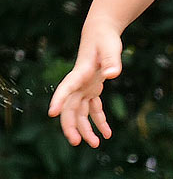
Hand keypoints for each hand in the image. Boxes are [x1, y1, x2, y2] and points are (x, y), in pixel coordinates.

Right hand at [48, 21, 122, 146]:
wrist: (101, 34)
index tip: (52, 113)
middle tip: (77, 142)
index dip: (58, 100)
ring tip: (96, 144)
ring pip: (80, 113)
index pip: (66, 88)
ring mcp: (84, 88)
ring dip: (86, 128)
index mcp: (79, 73)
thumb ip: (112, 61)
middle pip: (69, 107)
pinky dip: (99, 121)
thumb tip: (113, 74)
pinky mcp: (91, 90)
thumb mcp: (111, 48)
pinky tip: (108, 133)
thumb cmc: (105, 40)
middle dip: (71, 125)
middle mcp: (78, 83)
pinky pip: (93, 109)